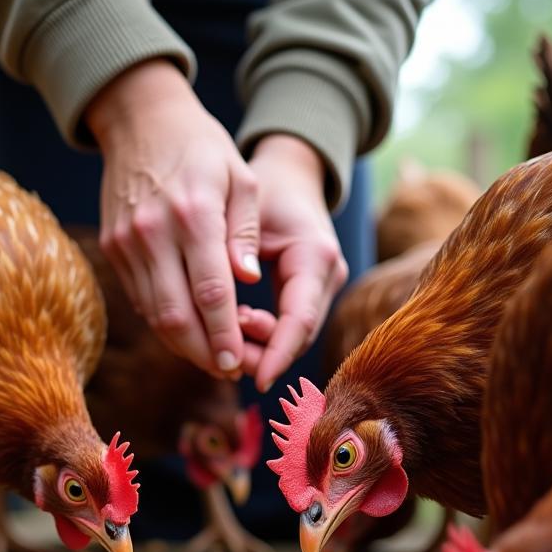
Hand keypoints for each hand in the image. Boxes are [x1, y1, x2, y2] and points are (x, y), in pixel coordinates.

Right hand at [86, 60, 261, 377]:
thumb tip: (248, 283)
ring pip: (154, 313)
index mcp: (193, 215)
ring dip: (183, 343)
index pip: (210, 292)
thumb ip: (243, 235)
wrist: (140, 119)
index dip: (223, 334)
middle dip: (202, 351)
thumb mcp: (240, 178)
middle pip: (175, 315)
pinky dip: (164, 320)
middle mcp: (153, 233)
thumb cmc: (201, 147)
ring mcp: (126, 243)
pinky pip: (140, 298)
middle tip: (227, 369)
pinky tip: (187, 329)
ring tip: (211, 356)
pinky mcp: (112, 247)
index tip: (238, 361)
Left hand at [239, 135, 348, 391]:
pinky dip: (260, 335)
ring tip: (227, 330)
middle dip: (263, 356)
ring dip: (259, 347)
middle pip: (298, 337)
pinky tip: (233, 325)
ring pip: (293, 336)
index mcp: (315, 255)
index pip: (300, 320)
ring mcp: (323, 286)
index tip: (256, 379)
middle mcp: (327, 275)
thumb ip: (236, 252)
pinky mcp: (310, 292)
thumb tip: (230, 304)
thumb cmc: (263, 186)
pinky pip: (288, 326)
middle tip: (224, 353)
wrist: (289, 172)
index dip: (278, 354)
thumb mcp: (244, 210)